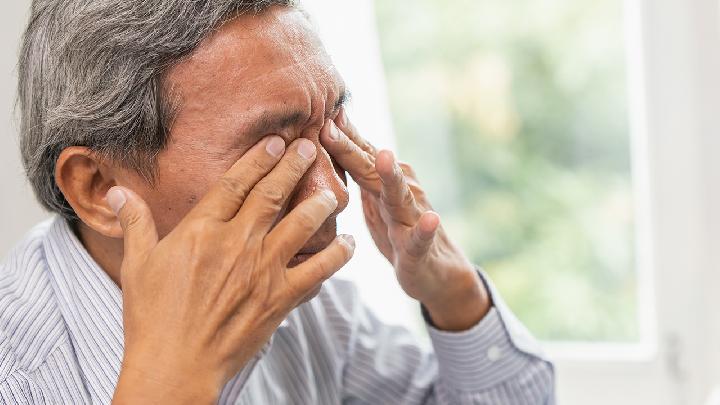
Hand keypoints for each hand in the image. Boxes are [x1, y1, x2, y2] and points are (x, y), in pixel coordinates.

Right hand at [110, 137, 354, 403]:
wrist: (175, 366)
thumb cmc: (151, 318)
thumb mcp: (136, 266)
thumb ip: (136, 224)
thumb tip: (118, 192)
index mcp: (201, 231)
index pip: (234, 183)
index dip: (257, 158)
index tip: (275, 141)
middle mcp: (237, 243)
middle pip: (271, 195)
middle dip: (293, 166)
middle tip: (311, 149)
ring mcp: (261, 270)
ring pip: (300, 225)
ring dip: (319, 204)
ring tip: (333, 192)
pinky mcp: (279, 298)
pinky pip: (317, 271)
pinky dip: (336, 256)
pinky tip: (348, 245)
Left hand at [320, 110, 489, 330]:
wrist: (435, 268)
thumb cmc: (398, 228)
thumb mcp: (374, 194)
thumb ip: (358, 166)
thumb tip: (330, 131)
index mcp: (383, 180)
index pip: (358, 152)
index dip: (337, 133)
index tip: (316, 110)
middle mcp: (400, 191)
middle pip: (371, 168)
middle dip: (351, 148)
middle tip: (330, 127)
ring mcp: (412, 217)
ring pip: (400, 195)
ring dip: (392, 176)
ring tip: (384, 157)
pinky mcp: (420, 247)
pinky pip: (422, 238)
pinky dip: (426, 229)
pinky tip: (431, 220)